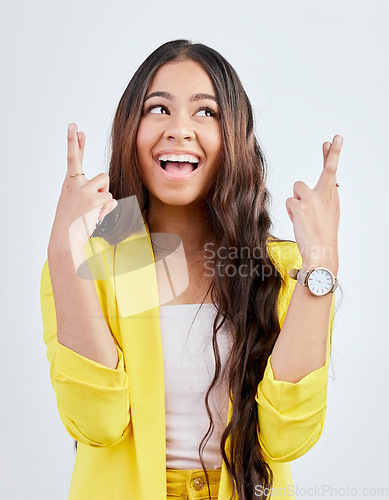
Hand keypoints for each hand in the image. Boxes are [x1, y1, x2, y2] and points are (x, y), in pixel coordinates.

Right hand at [48, 123, 116, 255]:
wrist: (65, 237)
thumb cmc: (72, 223)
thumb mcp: (77, 203)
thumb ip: (90, 194)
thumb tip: (110, 199)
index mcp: (70, 183)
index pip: (74, 158)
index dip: (75, 142)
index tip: (74, 126)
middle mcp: (76, 183)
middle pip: (103, 177)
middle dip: (103, 189)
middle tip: (85, 170)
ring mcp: (85, 190)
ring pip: (108, 190)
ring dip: (105, 202)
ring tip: (92, 212)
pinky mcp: (94, 199)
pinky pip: (111, 201)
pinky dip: (106, 211)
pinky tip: (95, 217)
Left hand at [285, 135, 342, 275]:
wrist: (321, 251)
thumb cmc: (322, 234)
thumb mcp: (328, 214)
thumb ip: (322, 198)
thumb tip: (311, 188)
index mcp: (332, 197)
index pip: (333, 171)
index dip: (333, 154)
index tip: (336, 139)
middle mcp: (325, 195)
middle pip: (327, 171)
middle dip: (331, 154)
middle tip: (332, 140)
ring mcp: (312, 199)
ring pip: (297, 188)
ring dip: (296, 200)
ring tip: (303, 216)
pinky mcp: (299, 206)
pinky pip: (289, 201)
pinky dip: (291, 211)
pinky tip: (298, 220)